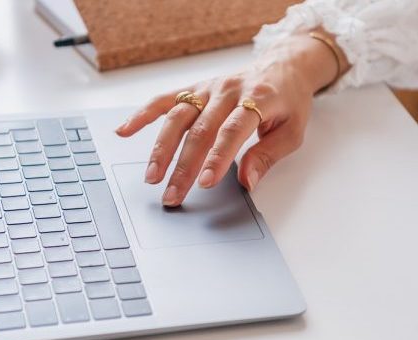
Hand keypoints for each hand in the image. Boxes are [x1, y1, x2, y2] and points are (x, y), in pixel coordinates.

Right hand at [116, 31, 347, 205]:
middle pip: (200, 130)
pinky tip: (125, 131)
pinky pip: (165, 100)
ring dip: (161, 148)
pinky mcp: (195, 88)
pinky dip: (143, 115)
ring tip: (151, 175)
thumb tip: (248, 182)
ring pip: (178, 117)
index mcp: (257, 99)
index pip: (232, 131)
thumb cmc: (288, 102)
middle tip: (173, 193)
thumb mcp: (292, 131)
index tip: (204, 183)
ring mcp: (208, 88)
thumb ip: (268, 156)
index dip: (217, 158)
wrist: (283, 67)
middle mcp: (228, 91)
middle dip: (184, 165)